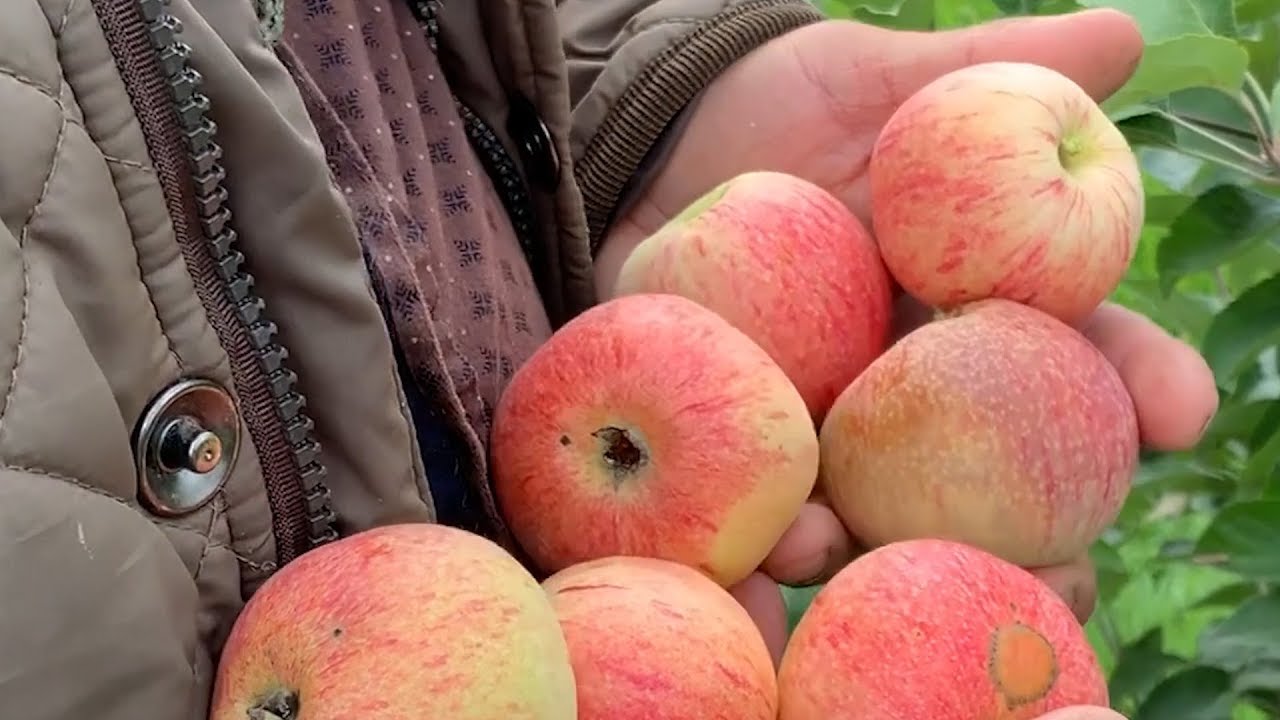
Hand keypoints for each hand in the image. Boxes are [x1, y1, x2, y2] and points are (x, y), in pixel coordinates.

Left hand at [594, 9, 1220, 665]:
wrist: (645, 136)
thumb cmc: (773, 109)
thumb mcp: (874, 83)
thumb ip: (987, 70)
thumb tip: (1119, 35)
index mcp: (958, 310)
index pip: (1067, 353)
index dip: (1132, 380)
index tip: (1180, 413)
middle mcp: (899, 385)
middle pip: (984, 477)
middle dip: (1033, 541)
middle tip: (1065, 582)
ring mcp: (813, 422)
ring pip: (864, 514)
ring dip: (874, 557)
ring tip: (853, 560)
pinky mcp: (724, 436)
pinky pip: (742, 505)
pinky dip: (746, 550)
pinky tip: (752, 572)